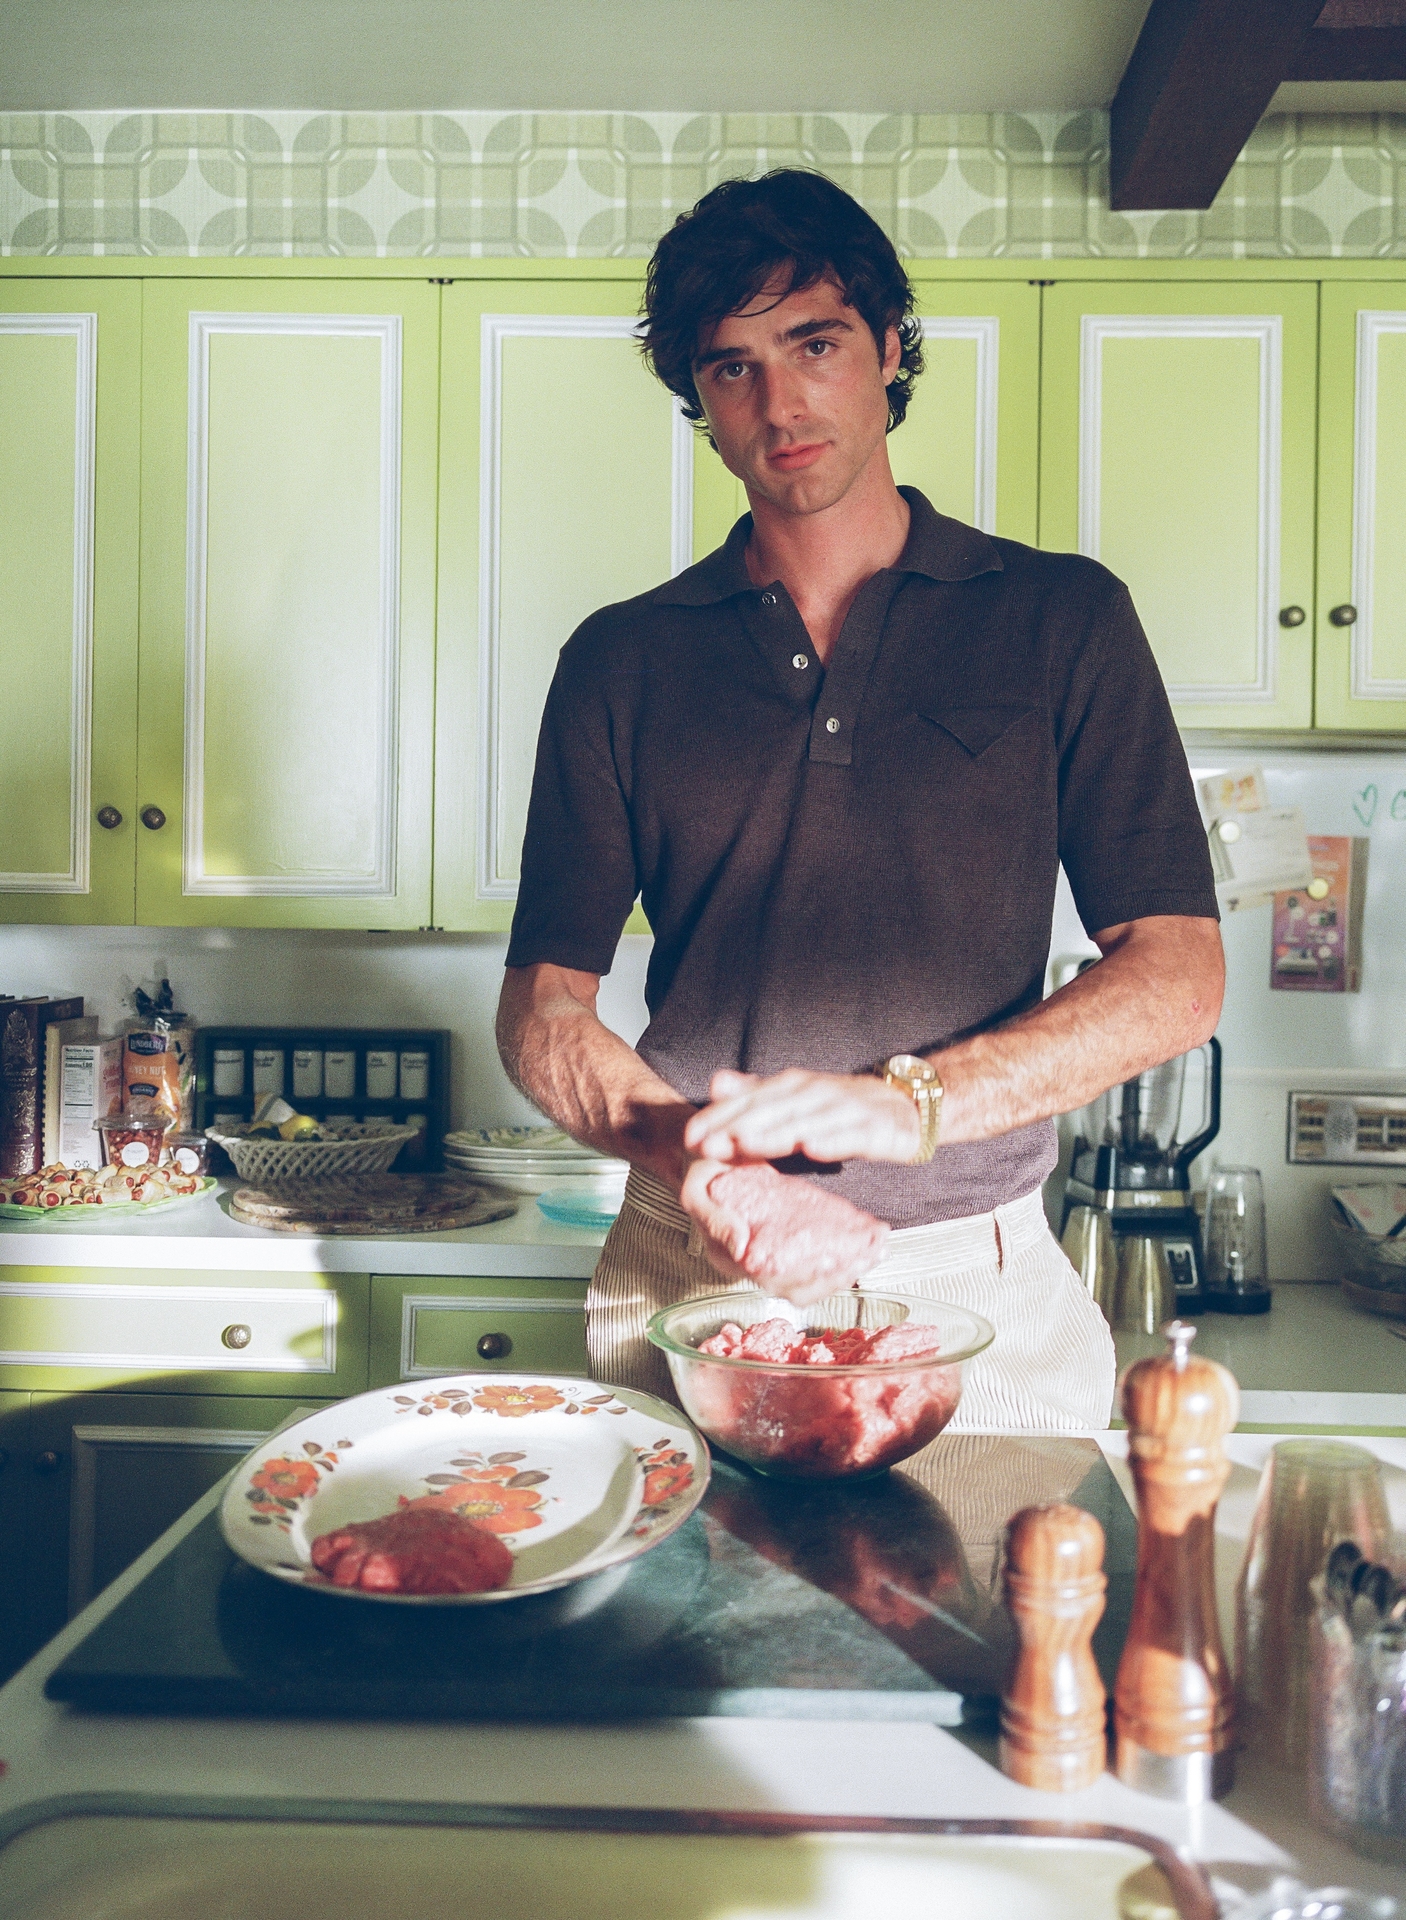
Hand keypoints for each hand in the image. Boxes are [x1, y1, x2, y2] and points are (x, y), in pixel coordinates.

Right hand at [677, 1157, 879, 1305]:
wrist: (704, 1150)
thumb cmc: (699, 1169)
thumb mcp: (696, 1190)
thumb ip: (714, 1220)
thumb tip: (741, 1248)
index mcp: (731, 1258)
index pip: (776, 1282)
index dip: (811, 1278)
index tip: (839, 1263)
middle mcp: (754, 1262)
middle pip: (802, 1285)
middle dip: (840, 1273)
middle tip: (871, 1254)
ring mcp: (772, 1249)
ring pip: (814, 1272)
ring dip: (847, 1264)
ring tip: (876, 1247)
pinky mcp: (787, 1233)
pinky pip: (817, 1251)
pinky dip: (843, 1248)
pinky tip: (865, 1237)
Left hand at [682, 1068, 920, 1167]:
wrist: (906, 1105)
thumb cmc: (842, 1106)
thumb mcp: (795, 1098)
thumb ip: (756, 1093)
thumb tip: (716, 1082)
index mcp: (793, 1086)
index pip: (750, 1101)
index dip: (719, 1117)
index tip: (690, 1136)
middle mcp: (814, 1094)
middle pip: (771, 1111)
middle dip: (737, 1128)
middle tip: (706, 1146)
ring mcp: (844, 1110)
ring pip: (805, 1122)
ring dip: (775, 1133)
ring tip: (745, 1144)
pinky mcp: (874, 1129)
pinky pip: (851, 1136)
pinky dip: (833, 1141)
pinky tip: (814, 1149)